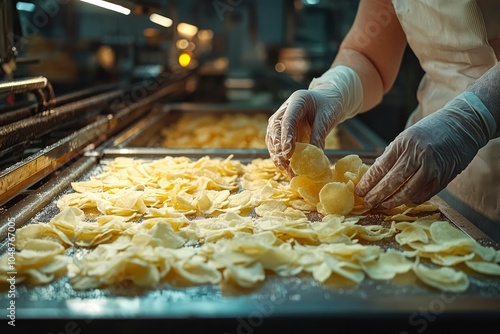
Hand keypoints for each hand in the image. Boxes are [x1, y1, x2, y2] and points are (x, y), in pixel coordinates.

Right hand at [266, 89, 344, 174]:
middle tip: (284, 163)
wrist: (327, 101)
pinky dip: (281, 156)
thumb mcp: (327, 118)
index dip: (286, 136)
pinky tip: (286, 168)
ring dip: (277, 154)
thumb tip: (316, 158)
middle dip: (278, 148)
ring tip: (284, 169)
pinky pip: (278, 145)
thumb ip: (319, 135)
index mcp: (297, 101)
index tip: (287, 152)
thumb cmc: (329, 106)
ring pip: (273, 139)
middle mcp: (284, 110)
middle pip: (276, 130)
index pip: (287, 119)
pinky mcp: (282, 131)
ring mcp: (280, 121)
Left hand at [355, 92, 493, 209]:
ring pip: (408, 191)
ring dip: (393, 201)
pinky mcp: (443, 177)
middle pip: (392, 181)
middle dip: (377, 195)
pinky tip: (404, 201)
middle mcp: (418, 155)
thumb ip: (392, 155)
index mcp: (404, 143)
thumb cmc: (429, 132)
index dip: (368, 182)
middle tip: (367, 203)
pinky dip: (412, 200)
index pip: (381, 167)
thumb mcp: (406, 137)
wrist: (462, 125)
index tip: (359, 191)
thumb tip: (373, 175)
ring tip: (382, 206)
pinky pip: (424, 194)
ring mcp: (432, 167)